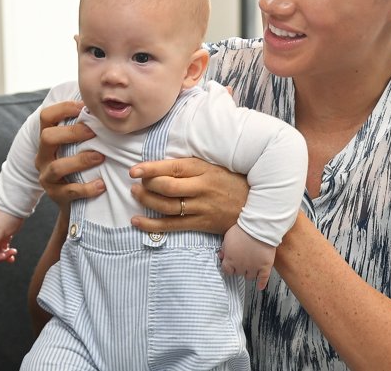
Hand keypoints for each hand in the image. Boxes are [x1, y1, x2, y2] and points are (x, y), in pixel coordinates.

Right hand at [35, 100, 105, 206]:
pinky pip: (69, 191)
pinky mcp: (55, 195)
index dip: (63, 108)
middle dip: (71, 132)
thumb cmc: (80, 165)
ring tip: (101, 157)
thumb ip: (85, 127)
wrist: (74, 201)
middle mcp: (43, 156)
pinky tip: (102, 185)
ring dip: (81, 160)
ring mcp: (47, 176)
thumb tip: (105, 105)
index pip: (46, 117)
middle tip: (94, 132)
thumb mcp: (76, 145)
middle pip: (47, 137)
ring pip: (57, 166)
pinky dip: (86, 188)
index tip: (83, 106)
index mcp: (47, 139)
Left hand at [128, 157, 248, 233]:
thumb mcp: (213, 166)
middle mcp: (202, 188)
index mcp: (203, 169)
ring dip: (146, 201)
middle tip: (135, 183)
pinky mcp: (201, 224)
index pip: (173, 167)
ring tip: (135, 195)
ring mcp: (201, 208)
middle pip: (167, 188)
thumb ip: (190, 166)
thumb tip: (161, 164)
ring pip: (166, 206)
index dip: (150, 169)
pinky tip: (137, 221)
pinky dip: (152, 225)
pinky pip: (172, 226)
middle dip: (146, 185)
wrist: (256, 206)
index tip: (134, 170)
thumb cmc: (231, 182)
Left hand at [220, 225, 274, 289]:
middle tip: (242, 263)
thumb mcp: (228, 237)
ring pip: (250, 277)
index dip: (228, 268)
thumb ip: (224, 248)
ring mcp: (254, 267)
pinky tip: (260, 286)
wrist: (259, 228)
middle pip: (238, 273)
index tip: (230, 267)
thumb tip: (221, 255)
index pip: (226, 271)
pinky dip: (261, 283)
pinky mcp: (265, 266)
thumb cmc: (242, 230)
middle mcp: (241, 266)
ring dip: (249, 273)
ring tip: (250, 269)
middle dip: (239, 268)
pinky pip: (263, 278)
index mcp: (230, 260)